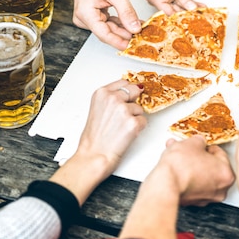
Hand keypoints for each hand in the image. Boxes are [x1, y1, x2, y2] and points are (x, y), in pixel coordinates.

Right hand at [49, 80, 145, 204]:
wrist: (94, 155)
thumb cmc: (94, 137)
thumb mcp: (96, 109)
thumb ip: (109, 99)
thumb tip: (126, 93)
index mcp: (101, 93)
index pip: (123, 82)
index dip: (128, 91)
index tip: (129, 95)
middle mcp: (113, 98)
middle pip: (135, 90)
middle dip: (133, 102)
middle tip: (125, 115)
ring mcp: (124, 110)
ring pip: (139, 109)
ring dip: (135, 118)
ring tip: (121, 128)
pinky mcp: (133, 123)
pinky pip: (144, 121)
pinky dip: (139, 128)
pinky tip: (127, 134)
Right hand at [67, 0, 142, 49]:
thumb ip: (126, 12)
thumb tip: (135, 28)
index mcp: (86, 14)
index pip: (104, 35)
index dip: (119, 42)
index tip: (132, 46)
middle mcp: (83, 19)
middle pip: (106, 33)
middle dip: (124, 35)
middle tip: (141, 36)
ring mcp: (86, 18)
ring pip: (108, 28)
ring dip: (123, 29)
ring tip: (138, 28)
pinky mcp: (92, 15)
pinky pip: (106, 22)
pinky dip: (118, 22)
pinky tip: (130, 22)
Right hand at [118, 135, 233, 238]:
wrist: (165, 183)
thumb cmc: (181, 166)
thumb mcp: (193, 143)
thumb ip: (199, 141)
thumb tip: (198, 142)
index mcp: (227, 175)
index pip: (220, 154)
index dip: (207, 146)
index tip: (201, 145)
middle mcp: (220, 190)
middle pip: (211, 167)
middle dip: (198, 156)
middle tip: (189, 149)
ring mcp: (205, 198)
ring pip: (201, 176)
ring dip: (190, 165)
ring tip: (178, 155)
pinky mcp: (192, 202)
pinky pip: (192, 185)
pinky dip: (185, 177)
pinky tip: (176, 167)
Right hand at [145, 0, 202, 13]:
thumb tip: (191, 8)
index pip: (168, 12)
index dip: (181, 16)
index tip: (193, 19)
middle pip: (173, 10)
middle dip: (187, 12)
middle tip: (200, 16)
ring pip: (178, 6)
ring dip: (190, 7)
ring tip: (202, 10)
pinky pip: (180, 0)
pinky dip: (188, 1)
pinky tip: (198, 5)